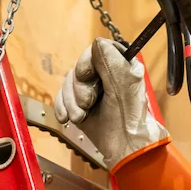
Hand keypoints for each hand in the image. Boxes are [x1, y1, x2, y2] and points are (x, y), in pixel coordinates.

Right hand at [53, 38, 167, 167]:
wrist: (122, 148)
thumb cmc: (128, 117)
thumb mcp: (124, 85)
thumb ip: (112, 61)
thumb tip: (97, 42)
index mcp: (121, 65)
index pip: (97, 50)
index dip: (87, 61)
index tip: (86, 75)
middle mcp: (105, 74)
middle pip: (79, 67)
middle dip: (79, 88)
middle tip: (88, 103)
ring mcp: (90, 89)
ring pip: (68, 82)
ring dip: (71, 102)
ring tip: (81, 116)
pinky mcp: (78, 103)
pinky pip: (61, 97)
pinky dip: (63, 108)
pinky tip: (68, 119)